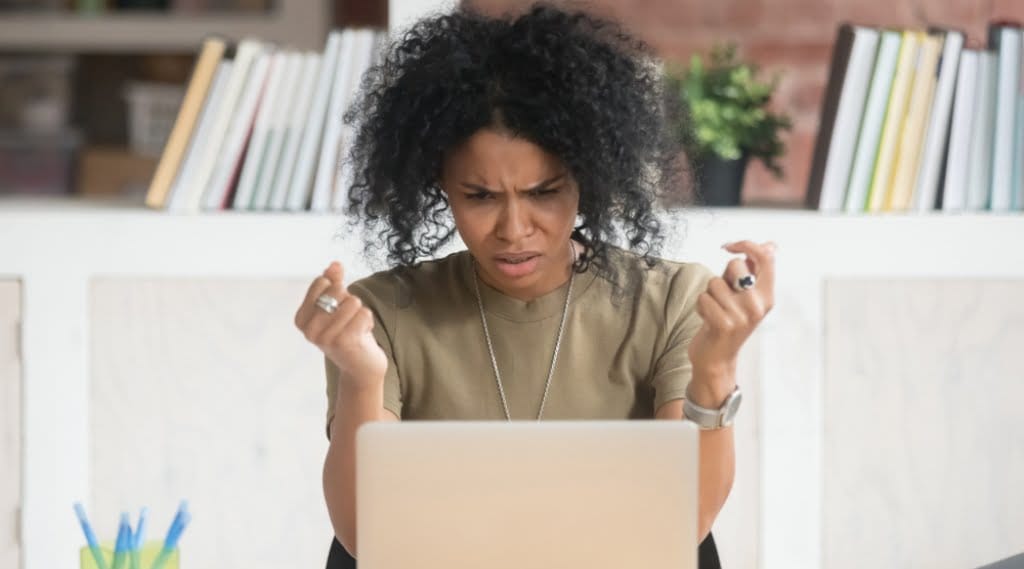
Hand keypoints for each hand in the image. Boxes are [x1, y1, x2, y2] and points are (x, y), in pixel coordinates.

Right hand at [294, 261, 387, 389]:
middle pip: (337, 290)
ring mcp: (324, 337)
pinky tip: (362, 334)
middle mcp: (309, 329)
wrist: (360, 366)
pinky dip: (368, 321)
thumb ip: (333, 284)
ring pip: (353, 301)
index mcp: (301, 318)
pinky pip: (363, 313)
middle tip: (348, 321)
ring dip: (360, 312)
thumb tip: (335, 265)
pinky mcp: (344, 341)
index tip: (337, 310)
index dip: (337, 290)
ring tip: (355, 328)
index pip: (322, 282)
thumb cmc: (348, 333)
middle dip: (349, 301)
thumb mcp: (337, 307)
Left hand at [688, 241, 775, 400]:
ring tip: (715, 310)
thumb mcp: (746, 297)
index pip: (766, 258)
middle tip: (723, 296)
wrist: (717, 358)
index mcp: (767, 296)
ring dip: (709, 294)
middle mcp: (758, 305)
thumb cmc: (729, 322)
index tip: (729, 246)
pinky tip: (707, 319)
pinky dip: (700, 306)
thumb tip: (769, 245)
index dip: (747, 244)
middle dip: (722, 275)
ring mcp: (742, 316)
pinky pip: (703, 298)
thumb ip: (755, 271)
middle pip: (735, 265)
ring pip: (714, 282)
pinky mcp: (724, 324)